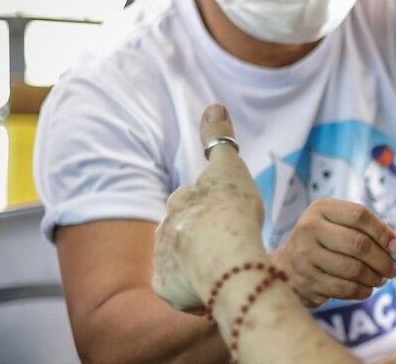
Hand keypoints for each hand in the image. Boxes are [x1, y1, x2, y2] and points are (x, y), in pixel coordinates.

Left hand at [153, 104, 266, 311]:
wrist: (225, 258)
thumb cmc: (232, 211)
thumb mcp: (230, 168)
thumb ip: (219, 137)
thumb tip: (214, 104)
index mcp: (179, 200)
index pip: (193, 202)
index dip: (214, 209)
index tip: (231, 216)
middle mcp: (164, 229)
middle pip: (186, 233)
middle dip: (202, 238)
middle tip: (231, 245)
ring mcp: (163, 261)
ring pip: (183, 263)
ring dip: (199, 265)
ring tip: (225, 270)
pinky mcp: (166, 290)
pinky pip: (181, 291)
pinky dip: (196, 291)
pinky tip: (217, 287)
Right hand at [271, 198, 395, 307]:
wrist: (286, 267)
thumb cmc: (324, 243)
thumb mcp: (341, 227)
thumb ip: (372, 233)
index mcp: (321, 209)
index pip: (361, 216)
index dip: (385, 233)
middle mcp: (310, 228)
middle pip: (359, 244)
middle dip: (384, 260)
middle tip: (395, 269)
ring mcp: (305, 255)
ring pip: (354, 269)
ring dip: (375, 278)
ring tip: (381, 279)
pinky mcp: (307, 280)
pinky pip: (344, 288)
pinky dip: (362, 291)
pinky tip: (366, 289)